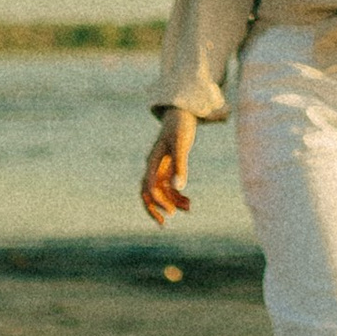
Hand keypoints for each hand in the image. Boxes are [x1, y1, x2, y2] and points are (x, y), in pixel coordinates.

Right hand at [140, 107, 195, 226]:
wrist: (182, 112)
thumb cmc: (180, 127)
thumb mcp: (182, 146)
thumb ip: (180, 166)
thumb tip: (180, 188)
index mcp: (152, 161)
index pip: (149, 187)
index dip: (157, 202)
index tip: (170, 212)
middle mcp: (153, 166)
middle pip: (148, 192)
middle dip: (155, 208)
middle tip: (164, 223)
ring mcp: (160, 167)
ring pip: (161, 191)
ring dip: (172, 201)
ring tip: (189, 208)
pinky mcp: (168, 167)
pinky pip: (169, 186)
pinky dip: (177, 195)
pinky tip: (189, 202)